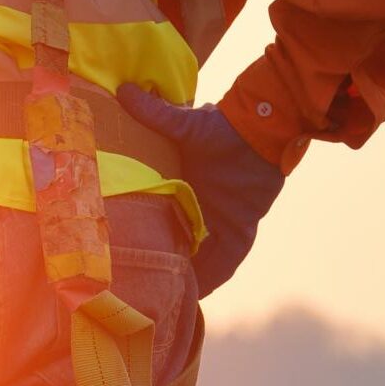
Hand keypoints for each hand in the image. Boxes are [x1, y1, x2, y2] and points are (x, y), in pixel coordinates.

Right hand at [118, 84, 285, 295]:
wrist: (264, 134)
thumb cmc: (223, 129)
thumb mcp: (186, 125)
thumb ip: (155, 114)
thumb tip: (123, 90)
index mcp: (177, 185)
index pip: (155, 214)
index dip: (140, 230)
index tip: (120, 246)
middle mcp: (194, 208)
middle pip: (172, 239)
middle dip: (158, 258)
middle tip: (134, 278)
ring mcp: (217, 222)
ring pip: (196, 256)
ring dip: (184, 274)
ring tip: (160, 294)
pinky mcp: (239, 231)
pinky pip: (225, 261)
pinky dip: (214, 277)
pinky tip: (198, 295)